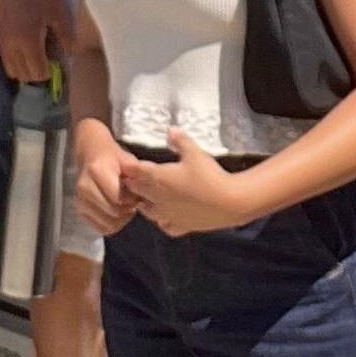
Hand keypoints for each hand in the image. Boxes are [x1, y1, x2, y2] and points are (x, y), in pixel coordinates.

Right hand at [0, 0, 65, 83]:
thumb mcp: (57, 9)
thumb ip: (65, 35)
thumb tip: (72, 52)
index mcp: (28, 43)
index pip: (38, 74)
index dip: (50, 73)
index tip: (59, 62)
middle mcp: (12, 47)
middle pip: (23, 77)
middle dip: (37, 74)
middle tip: (50, 60)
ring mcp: (1, 42)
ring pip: (11, 70)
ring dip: (25, 69)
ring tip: (38, 55)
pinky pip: (5, 59)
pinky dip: (16, 60)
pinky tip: (27, 47)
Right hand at [71, 123, 142, 240]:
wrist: (92, 156)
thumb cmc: (114, 159)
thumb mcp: (128, 160)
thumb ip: (136, 174)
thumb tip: (144, 191)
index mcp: (96, 170)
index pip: (118, 197)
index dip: (131, 198)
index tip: (135, 192)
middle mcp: (84, 187)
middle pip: (114, 212)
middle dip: (127, 209)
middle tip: (132, 201)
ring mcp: (80, 200)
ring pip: (108, 223)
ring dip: (121, 219)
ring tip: (125, 206)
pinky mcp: (80, 211)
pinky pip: (102, 229)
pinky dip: (113, 225)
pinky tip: (117, 213)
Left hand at [128, 131, 261, 236]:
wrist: (228, 202)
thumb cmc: (210, 175)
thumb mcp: (195, 152)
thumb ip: (181, 141)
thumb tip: (170, 130)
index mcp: (159, 178)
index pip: (137, 171)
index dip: (130, 167)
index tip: (127, 164)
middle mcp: (158, 198)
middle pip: (137, 191)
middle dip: (133, 184)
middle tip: (134, 178)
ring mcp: (168, 214)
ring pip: (147, 211)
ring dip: (144, 204)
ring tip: (146, 198)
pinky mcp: (181, 226)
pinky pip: (165, 226)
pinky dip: (163, 221)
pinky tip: (167, 217)